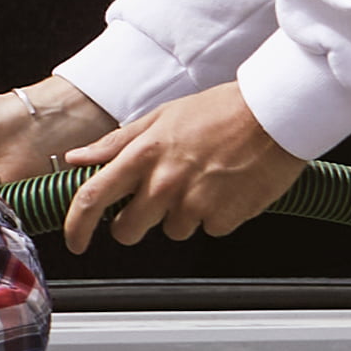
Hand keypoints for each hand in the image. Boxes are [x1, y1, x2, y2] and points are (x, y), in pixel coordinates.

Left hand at [61, 77, 304, 245]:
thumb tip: (78, 158)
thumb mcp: (162, 116)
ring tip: (203, 180)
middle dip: (133, 224)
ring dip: (181, 214)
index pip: (93, 197)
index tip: (75, 240)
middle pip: (128, 230)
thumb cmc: (221, 110)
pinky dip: (215, 215)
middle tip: (153, 203)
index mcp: (144, 154)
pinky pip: (209, 229)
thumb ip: (117, 143)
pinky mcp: (225, 217)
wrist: (275, 114)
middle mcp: (165, 182)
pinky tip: (226, 188)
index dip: (76, 225)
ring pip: (173, 230)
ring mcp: (195, 203)